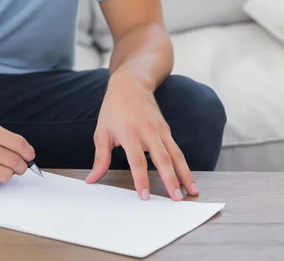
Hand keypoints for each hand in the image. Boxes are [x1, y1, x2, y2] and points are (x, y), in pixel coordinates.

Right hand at [0, 124, 34, 188]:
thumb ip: (2, 139)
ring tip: (1, 170)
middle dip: (21, 166)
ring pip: (6, 175)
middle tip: (20, 167)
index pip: (18, 143)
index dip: (28, 152)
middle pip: (15, 161)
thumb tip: (24, 152)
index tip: (30, 156)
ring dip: (7, 174)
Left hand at [86, 71, 198, 200]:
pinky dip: (184, 164)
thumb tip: (92, 180)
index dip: (141, 179)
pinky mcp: (167, 129)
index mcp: (129, 132)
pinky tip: (188, 178)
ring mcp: (159, 130)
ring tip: (192, 191)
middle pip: (162, 158)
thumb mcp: (102, 132)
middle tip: (176, 199)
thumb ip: (100, 158)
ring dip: (185, 173)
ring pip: (175, 154)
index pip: (136, 160)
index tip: (144, 195)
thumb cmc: (113, 108)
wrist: (131, 84)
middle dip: (171, 179)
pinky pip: (177, 149)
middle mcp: (147, 131)